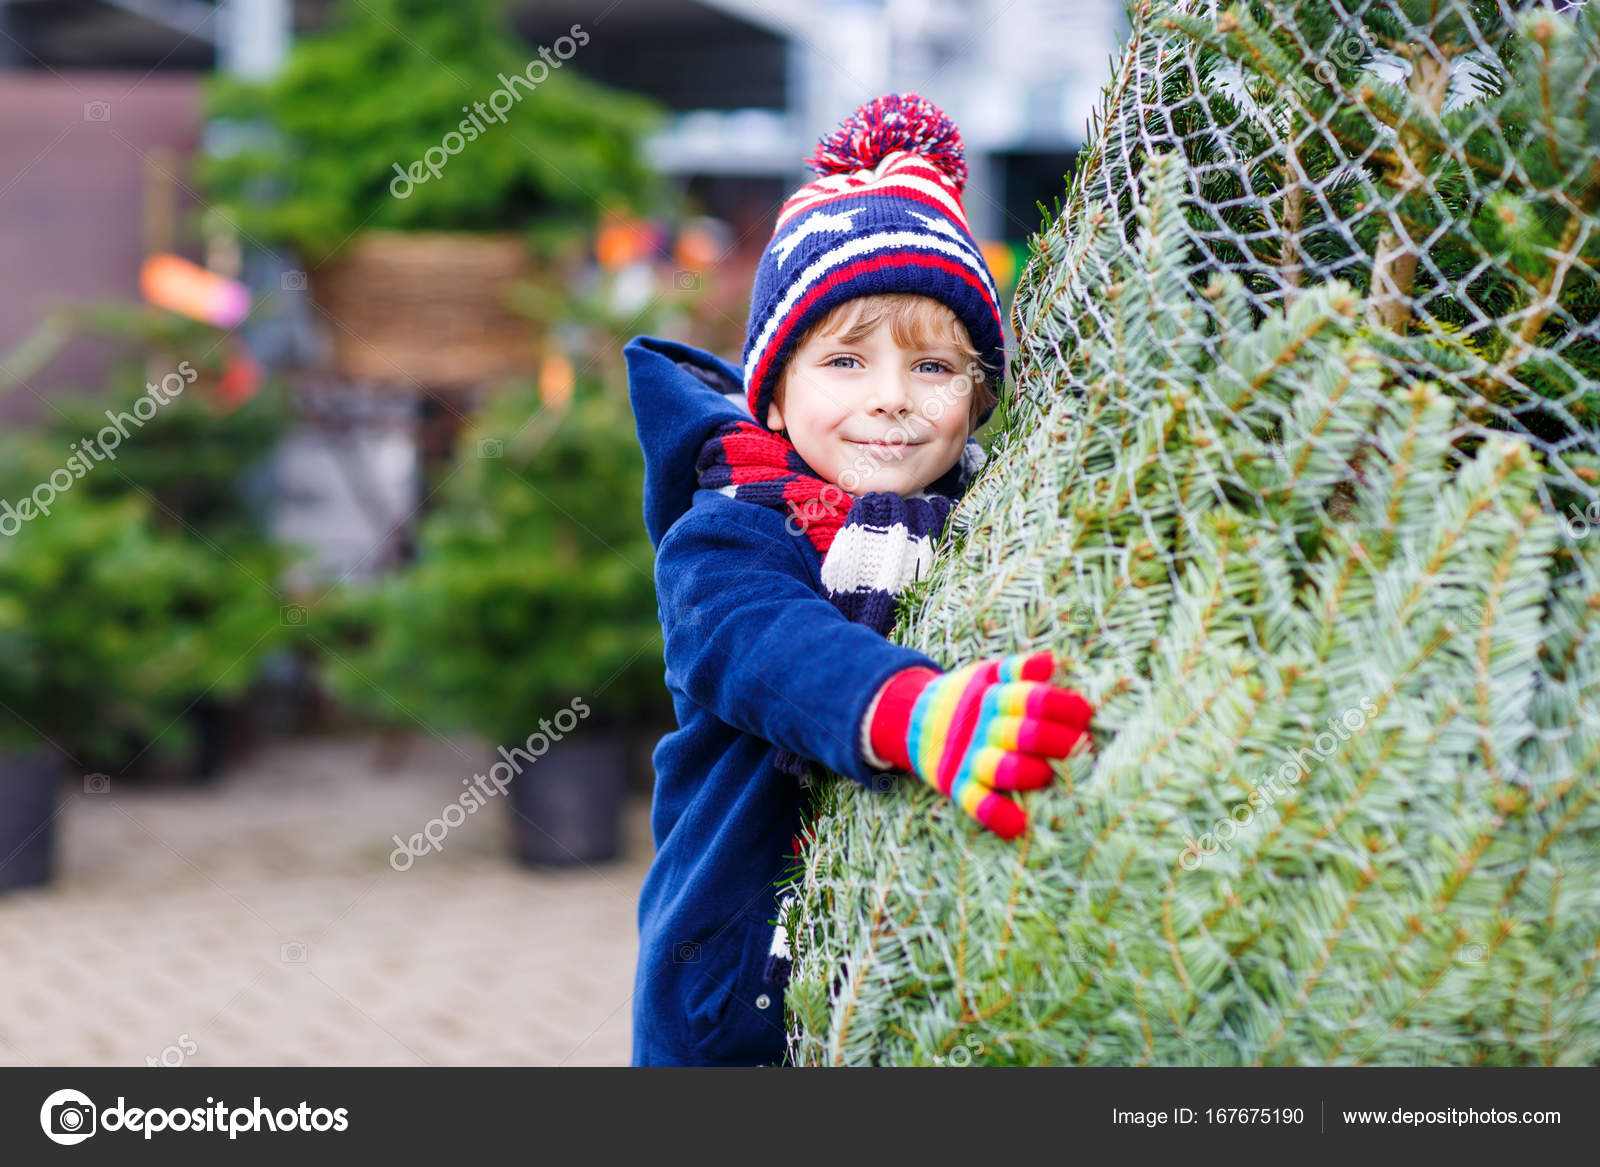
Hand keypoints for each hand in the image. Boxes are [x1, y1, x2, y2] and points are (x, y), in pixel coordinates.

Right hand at [867, 649, 1092, 838]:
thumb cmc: (969, 699)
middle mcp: (981, 727)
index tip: (1085, 713)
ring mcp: (968, 758)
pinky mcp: (956, 786)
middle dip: (1057, 741)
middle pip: (1023, 734)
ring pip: (1000, 769)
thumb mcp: (986, 675)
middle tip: (1082, 747)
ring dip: (1027, 773)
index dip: (1062, 706)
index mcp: (992, 697)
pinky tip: (1018, 825)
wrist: (912, 719)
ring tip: (1047, 776)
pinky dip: (996, 815)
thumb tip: (1051, 663)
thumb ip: (1018, 669)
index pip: (1031, 698)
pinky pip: (976, 803)